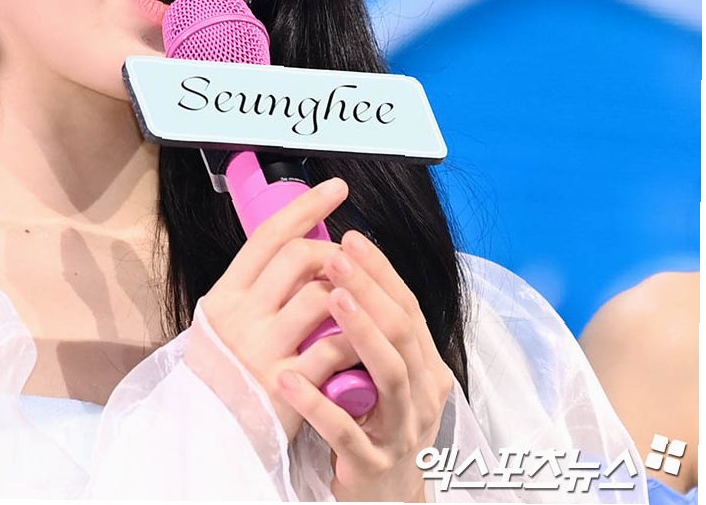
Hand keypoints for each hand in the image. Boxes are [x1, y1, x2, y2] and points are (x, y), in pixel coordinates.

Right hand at [196, 177, 350, 439]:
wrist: (208, 432)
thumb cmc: (222, 372)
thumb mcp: (223, 320)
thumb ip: (255, 287)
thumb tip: (298, 244)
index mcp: (226, 293)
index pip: (269, 235)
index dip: (306, 205)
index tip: (337, 188)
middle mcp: (241, 314)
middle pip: (299, 257)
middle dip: (334, 252)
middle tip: (348, 261)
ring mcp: (263, 347)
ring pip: (323, 297)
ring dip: (349, 294)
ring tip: (355, 302)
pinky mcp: (287, 383)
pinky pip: (336, 346)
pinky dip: (355, 338)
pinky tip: (360, 340)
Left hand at [276, 229, 454, 502]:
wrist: (387, 500)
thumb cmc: (376, 425)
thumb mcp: (384, 377)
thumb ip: (373, 333)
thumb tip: (342, 270)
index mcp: (425, 369)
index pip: (407, 309)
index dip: (381, 273)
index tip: (351, 238)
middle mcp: (422, 395)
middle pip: (401, 332)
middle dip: (368, 288)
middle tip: (336, 254)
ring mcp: (401, 431)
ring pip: (389, 373)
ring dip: (359, 331)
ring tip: (330, 297)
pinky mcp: (372, 463)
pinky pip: (347, 431)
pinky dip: (319, 404)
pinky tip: (290, 379)